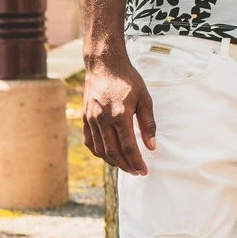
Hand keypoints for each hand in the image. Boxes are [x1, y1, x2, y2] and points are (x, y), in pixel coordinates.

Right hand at [83, 53, 155, 175]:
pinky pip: (89, 141)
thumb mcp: (145, 99)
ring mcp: (91, 119)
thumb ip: (148, 124)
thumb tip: (151, 147)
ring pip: (100, 149)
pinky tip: (108, 155)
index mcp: (120, 115)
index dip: (136, 162)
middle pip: (113, 152)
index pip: (128, 147)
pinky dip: (98, 152)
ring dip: (112, 162)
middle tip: (136, 172)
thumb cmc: (128, 80)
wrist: (104, 65)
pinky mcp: (85, 117)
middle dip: (126, 166)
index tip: (143, 171)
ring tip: (125, 166)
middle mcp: (103, 119)